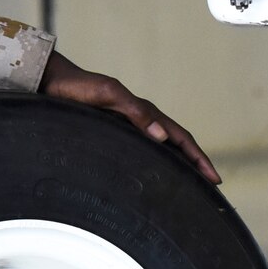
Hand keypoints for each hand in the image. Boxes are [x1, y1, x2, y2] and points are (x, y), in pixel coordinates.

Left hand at [39, 51, 221, 184]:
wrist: (54, 83)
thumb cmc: (78, 87)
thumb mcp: (108, 94)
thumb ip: (135, 111)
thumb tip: (162, 134)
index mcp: (144, 111)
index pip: (180, 137)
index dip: (198, 157)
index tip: (213, 177)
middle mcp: (141, 120)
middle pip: (177, 144)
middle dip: (196, 164)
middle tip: (210, 185)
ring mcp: (129, 126)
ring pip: (162, 148)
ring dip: (179, 164)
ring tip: (189, 184)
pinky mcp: (115, 133)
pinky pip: (144, 149)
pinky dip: (156, 161)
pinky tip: (154, 175)